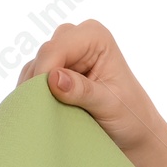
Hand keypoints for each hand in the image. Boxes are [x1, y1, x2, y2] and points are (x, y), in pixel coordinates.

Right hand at [17, 19, 166, 163]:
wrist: (134, 130)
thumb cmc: (130, 115)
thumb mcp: (110, 105)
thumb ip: (83, 91)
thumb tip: (54, 78)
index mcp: (94, 37)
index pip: (56, 48)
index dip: (44, 73)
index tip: (42, 101)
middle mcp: (76, 38)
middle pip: (43, 56)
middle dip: (40, 83)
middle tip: (43, 112)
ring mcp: (63, 54)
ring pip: (34, 68)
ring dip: (36, 92)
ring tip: (46, 116)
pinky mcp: (54, 70)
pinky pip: (32, 80)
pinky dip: (34, 96)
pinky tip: (42, 113)